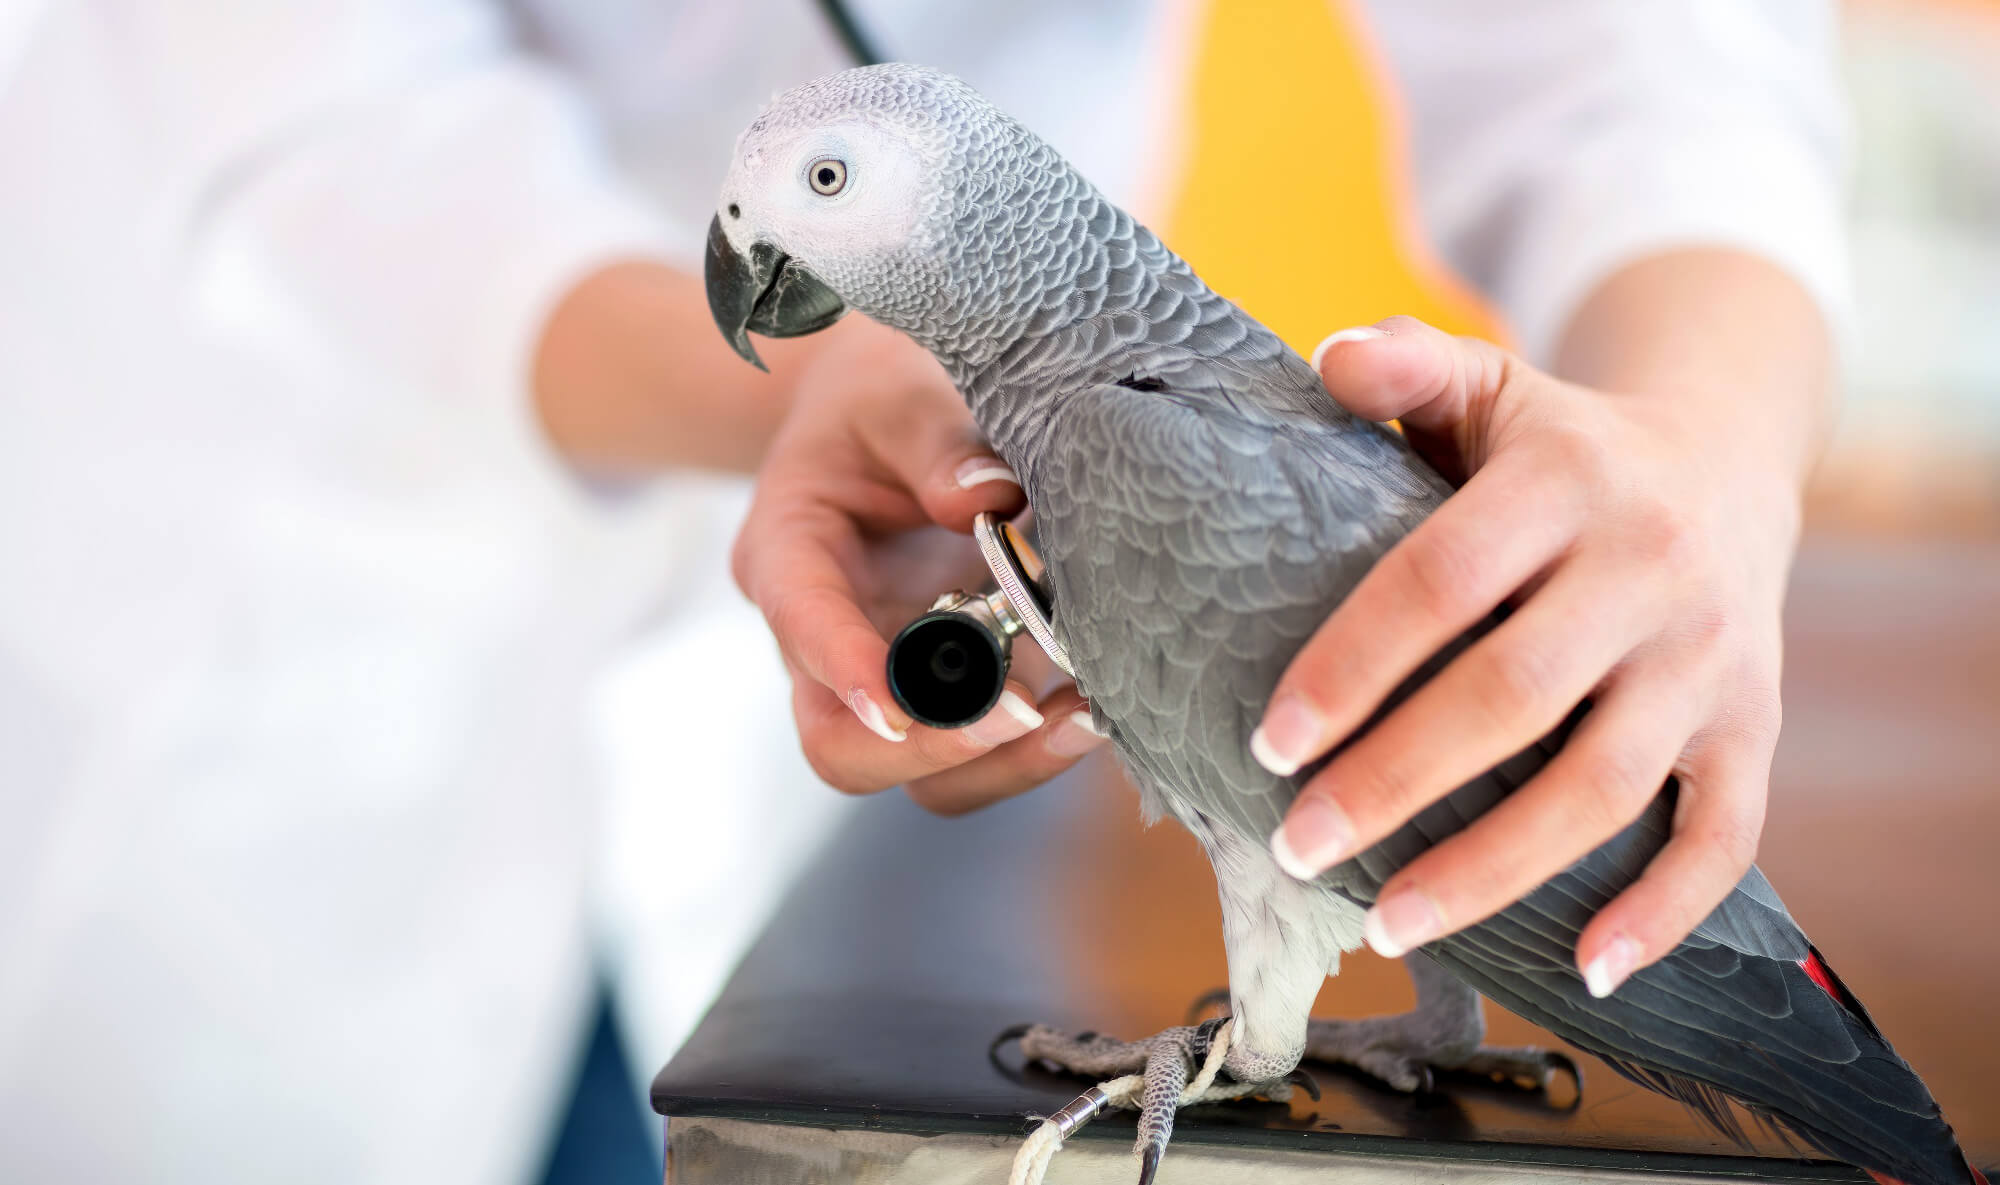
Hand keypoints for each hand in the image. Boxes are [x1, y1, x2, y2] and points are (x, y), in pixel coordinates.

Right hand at [733, 317, 1106, 814]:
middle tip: (1023, 712)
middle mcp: (826, 639)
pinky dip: (1037, 745)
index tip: (899, 703)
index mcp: (788, 553)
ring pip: (919, 774)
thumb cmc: (880, 397)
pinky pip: (982, 752)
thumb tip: (990, 499)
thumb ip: (936, 438)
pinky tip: (1098, 706)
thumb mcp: (896, 392)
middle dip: (932, 744)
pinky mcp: (953, 690)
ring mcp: (889, 676)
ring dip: (1001, 762)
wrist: (883, 413)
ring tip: (1085, 717)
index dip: (845, 668)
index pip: (801, 622)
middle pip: (841, 744)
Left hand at [1261, 314, 1803, 996]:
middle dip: (1394, 782)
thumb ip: (1411, 368)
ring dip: (1493, 868)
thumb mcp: (1491, 387)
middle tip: (1299, 844)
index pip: (1441, 583)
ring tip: (1387, 919)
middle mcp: (1648, 571)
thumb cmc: (1564, 447)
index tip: (1271, 743)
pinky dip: (1662, 912)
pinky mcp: (1754, 727)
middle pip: (1509, 697)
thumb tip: (1328, 359)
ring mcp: (1709, 660)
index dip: (1352, 666)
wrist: (1730, 462)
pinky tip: (1584, 969)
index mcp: (1565, 483)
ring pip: (1602, 785)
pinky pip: (1723, 835)